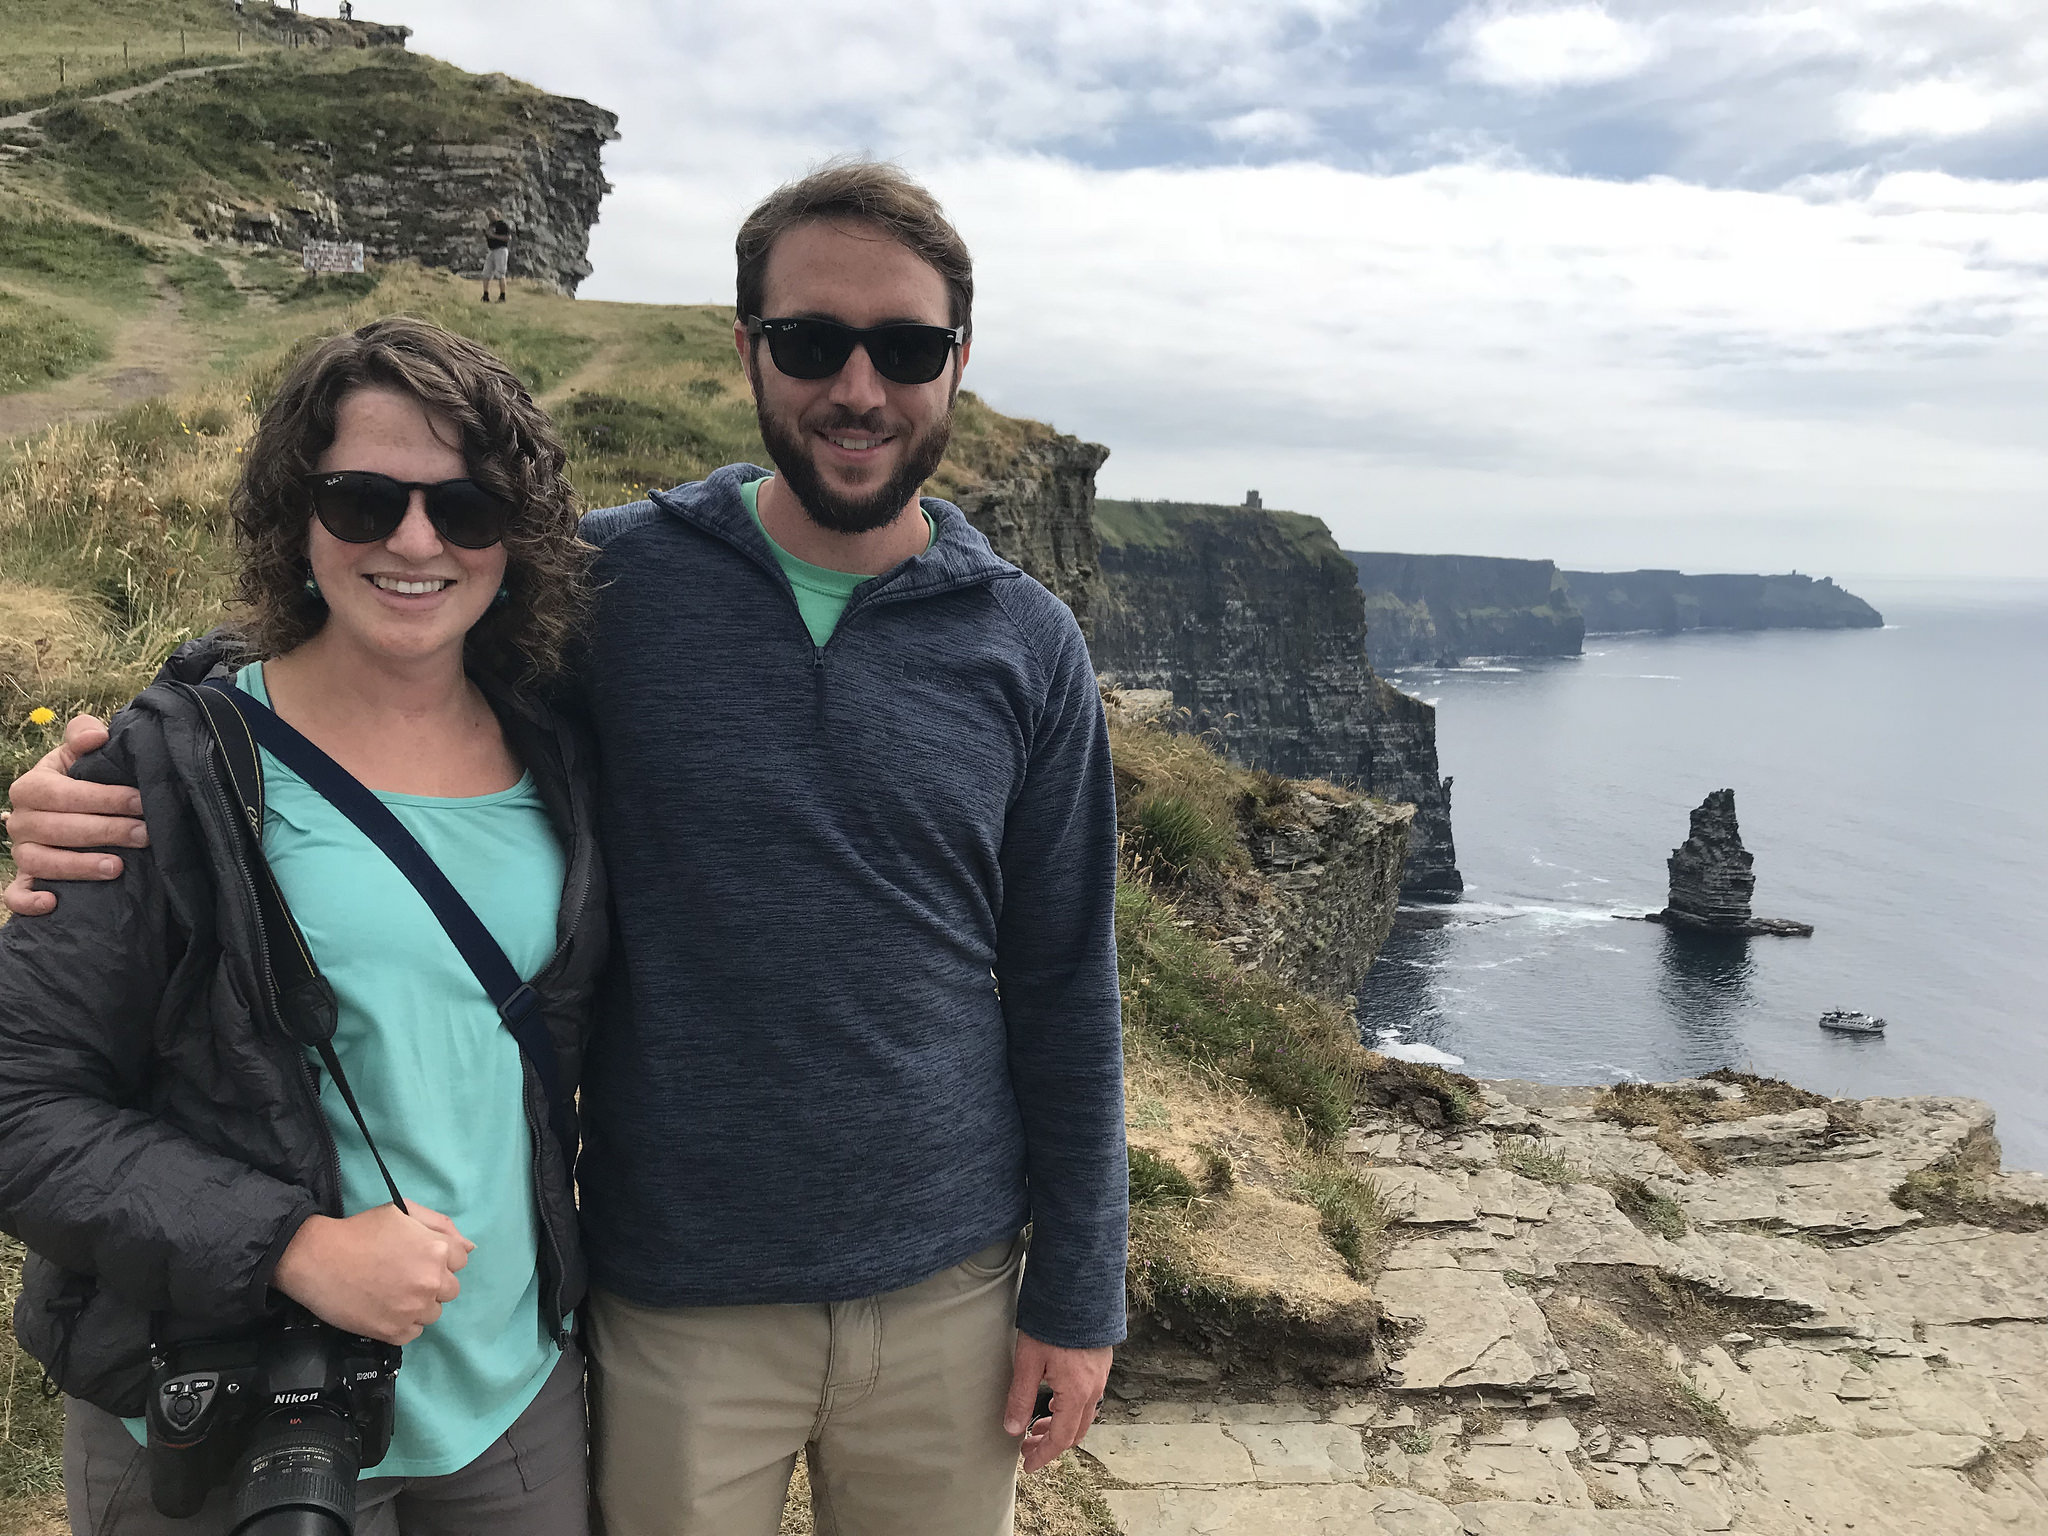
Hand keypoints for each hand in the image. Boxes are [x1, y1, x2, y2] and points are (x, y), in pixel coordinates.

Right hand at [3, 715, 141, 915]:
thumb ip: (83, 736)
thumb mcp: (77, 754)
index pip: (62, 794)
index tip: (139, 801)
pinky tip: (54, 903)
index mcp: (31, 787)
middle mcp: (20, 821)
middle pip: (57, 829)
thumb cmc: (78, 779)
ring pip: (40, 862)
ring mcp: (21, 852)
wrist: (69, 807)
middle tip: (144, 835)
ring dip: (78, 866)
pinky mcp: (24, 880)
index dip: (102, 798)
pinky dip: (29, 901)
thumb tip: (97, 735)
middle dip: (105, 831)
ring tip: (118, 867)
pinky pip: (15, 895)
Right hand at [271, 1203, 474, 1344]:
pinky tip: (385, 1308)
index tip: (417, 1257)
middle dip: (432, 1282)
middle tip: (403, 1275)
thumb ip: (440, 1226)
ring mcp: (413, 1310)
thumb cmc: (360, 1231)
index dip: (439, 1257)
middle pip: (450, 1289)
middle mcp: (431, 1282)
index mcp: (437, 1251)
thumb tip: (469, 1247)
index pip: (460, 1260)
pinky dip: (403, 1323)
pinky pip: (414, 1332)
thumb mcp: (402, 1212)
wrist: (317, 1259)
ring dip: (419, 1304)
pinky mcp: (394, 1332)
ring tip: (391, 1292)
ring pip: (433, 1312)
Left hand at [1004, 1332, 1112, 1474]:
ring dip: (1061, 1426)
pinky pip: (1089, 1398)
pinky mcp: (1101, 1363)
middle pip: (1076, 1431)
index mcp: (1076, 1393)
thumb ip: (1020, 1397)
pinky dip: (1071, 1409)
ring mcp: (1101, 1376)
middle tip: (1027, 1445)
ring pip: (1084, 1415)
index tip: (1028, 1465)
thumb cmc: (1052, 1323)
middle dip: (1052, 1443)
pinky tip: (1054, 1399)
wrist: (1079, 1289)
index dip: (1044, 1455)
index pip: (1061, 1438)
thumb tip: (1011, 1429)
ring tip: (1037, 1424)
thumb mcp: (1028, 1360)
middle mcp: (1094, 1388)